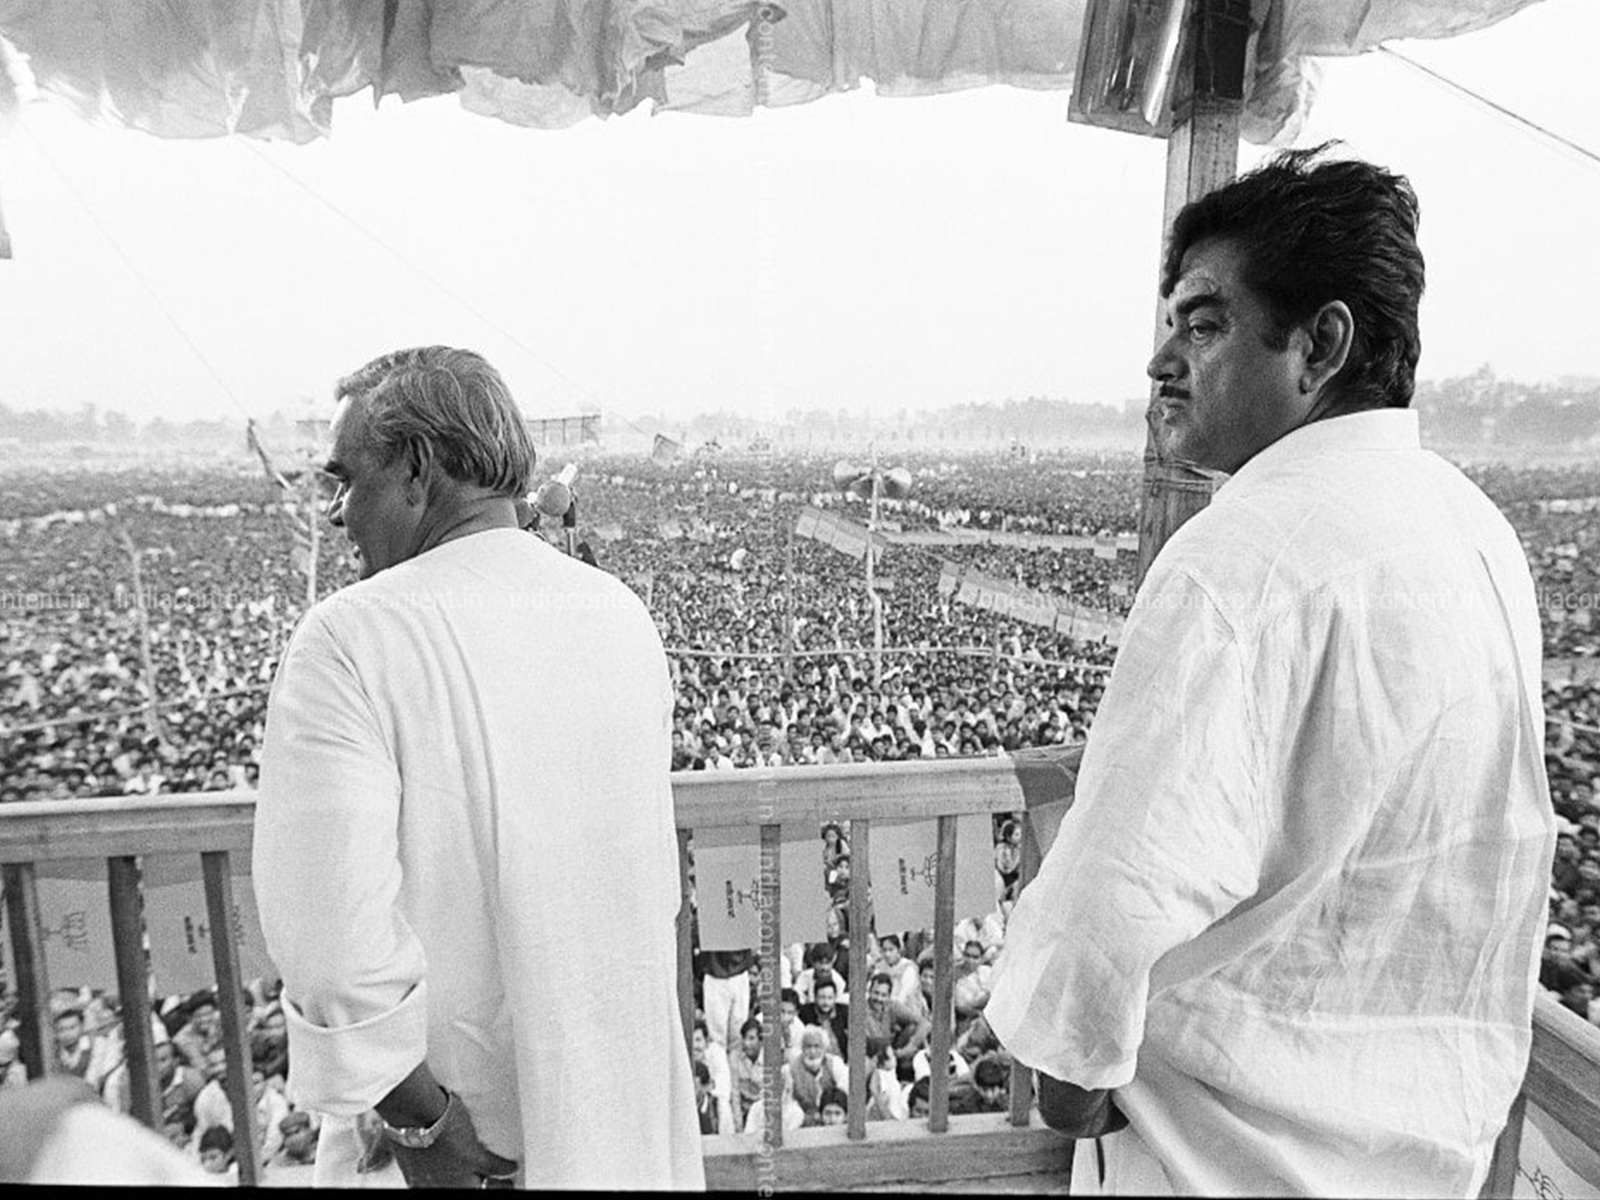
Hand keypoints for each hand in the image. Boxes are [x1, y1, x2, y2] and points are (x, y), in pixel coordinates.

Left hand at [387, 1097, 518, 1189]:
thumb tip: (370, 1162)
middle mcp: (442, 1183)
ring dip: (497, 1185)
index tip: (463, 1185)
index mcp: (421, 1182)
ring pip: (485, 1186)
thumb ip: (385, 1157)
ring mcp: (460, 1173)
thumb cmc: (399, 1127)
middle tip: (487, 1186)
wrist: (413, 1115)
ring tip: (506, 1184)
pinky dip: (505, 1168)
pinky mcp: (474, 1158)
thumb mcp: (391, 1147)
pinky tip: (512, 1167)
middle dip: (478, 1188)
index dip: (456, 1187)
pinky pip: (496, 1168)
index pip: (444, 1190)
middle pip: (467, 1191)